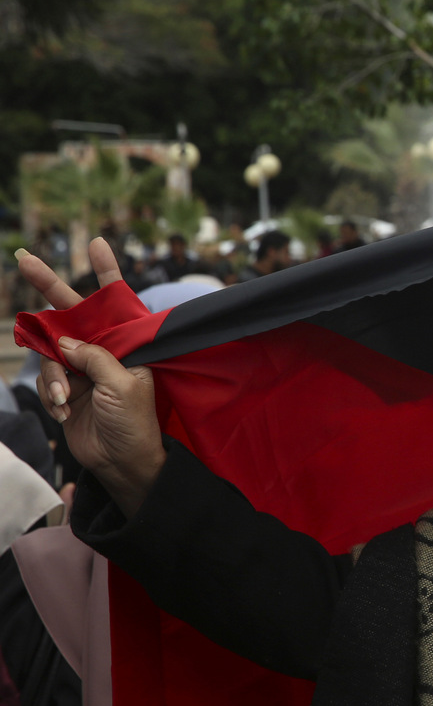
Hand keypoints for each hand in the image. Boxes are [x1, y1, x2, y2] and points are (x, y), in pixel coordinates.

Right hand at [16, 238, 165, 515]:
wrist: (121, 462)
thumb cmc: (134, 423)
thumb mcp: (122, 385)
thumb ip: (94, 357)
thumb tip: (65, 341)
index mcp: (127, 346)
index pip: (117, 303)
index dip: (107, 273)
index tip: (97, 242)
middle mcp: (104, 351)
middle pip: (72, 314)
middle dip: (49, 287)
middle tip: (24, 259)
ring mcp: (83, 368)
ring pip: (51, 353)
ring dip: (54, 377)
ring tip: (67, 398)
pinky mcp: (66, 388)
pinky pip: (47, 379)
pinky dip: (52, 394)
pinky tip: (64, 410)